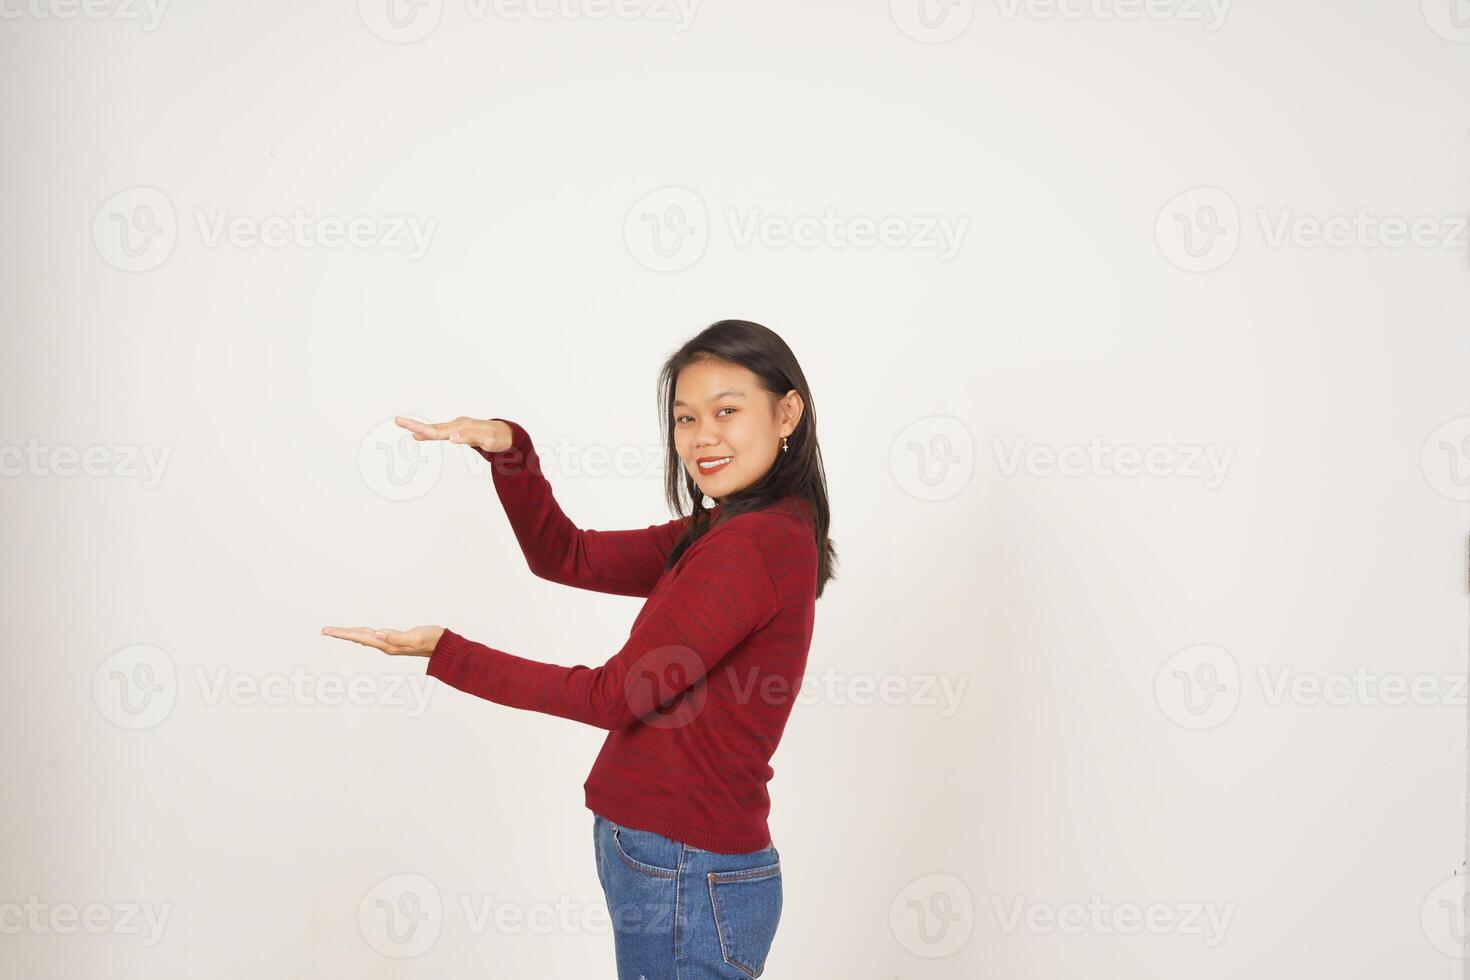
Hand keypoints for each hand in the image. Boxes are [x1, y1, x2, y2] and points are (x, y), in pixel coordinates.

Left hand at [320, 624, 445, 657]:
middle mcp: (385, 645)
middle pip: (358, 638)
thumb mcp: (415, 637)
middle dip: (341, 634)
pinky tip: (361, 633)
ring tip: (337, 632)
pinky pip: (373, 637)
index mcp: (387, 644)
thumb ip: (398, 637)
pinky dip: (363, 633)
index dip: (343, 633)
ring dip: (350, 634)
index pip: (360, 637)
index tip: (327, 631)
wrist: (443, 647)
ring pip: (364, 637)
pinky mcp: (394, 640)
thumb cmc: (431, 640)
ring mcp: (390, 644)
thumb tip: (379, 634)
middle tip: (325, 630)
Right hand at [395, 415, 511, 453]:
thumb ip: (470, 437)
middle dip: (415, 425)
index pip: (438, 431)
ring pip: (435, 429)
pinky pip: (440, 432)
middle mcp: (457, 425)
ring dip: (419, 428)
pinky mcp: (458, 431)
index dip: (422, 430)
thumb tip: (451, 437)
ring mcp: (458, 427)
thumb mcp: (488, 440)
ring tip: (403, 424)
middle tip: (397, 420)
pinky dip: (429, 433)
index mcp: (461, 427)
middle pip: (433, 427)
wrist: (507, 434)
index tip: (410, 430)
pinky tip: (420, 435)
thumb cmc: (499, 438)